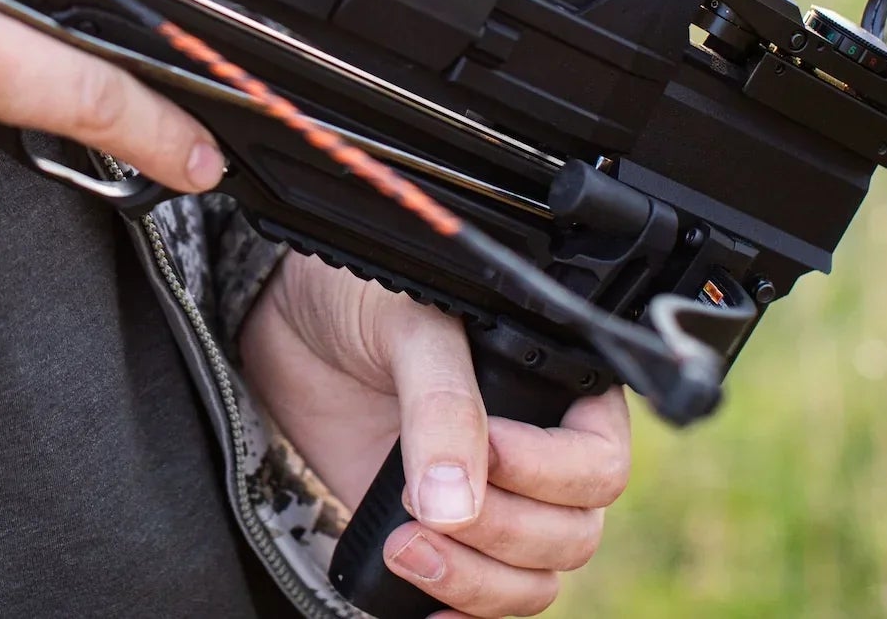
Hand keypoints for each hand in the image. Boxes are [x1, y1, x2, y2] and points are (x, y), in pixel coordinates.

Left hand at [240, 253, 631, 616]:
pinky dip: (464, 614)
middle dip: (501, 532)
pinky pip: (484, 603)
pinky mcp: (444, 539)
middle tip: (421, 502)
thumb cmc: (359, 299)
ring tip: (403, 546)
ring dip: (476, 581)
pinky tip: (425, 608)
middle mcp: (539, 454)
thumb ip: (440, 407)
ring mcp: (493, 502)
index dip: (549, 472)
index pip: (599, 462)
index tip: (485, 452)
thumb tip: (454, 506)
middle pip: (572, 534)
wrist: (287, 324)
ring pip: (533, 581)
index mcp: (557, 389)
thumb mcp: (409, 328)